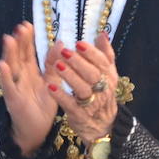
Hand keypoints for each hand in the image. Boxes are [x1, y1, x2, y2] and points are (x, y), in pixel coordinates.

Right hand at [0, 22, 57, 155]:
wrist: (36, 130)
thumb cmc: (42, 106)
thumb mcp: (51, 82)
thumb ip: (53, 64)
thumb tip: (60, 43)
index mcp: (30, 72)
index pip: (27, 52)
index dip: (27, 39)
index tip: (27, 25)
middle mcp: (21, 77)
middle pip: (18, 56)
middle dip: (18, 42)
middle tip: (20, 27)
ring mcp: (15, 87)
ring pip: (11, 67)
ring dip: (9, 53)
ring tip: (8, 39)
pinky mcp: (13, 99)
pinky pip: (8, 86)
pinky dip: (5, 75)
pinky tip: (1, 64)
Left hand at [47, 33, 118, 147]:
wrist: (103, 125)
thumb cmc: (102, 94)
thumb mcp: (107, 75)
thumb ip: (105, 54)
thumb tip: (102, 34)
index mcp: (109, 76)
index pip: (102, 62)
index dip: (91, 53)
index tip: (79, 43)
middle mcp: (102, 89)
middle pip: (92, 74)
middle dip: (78, 62)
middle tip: (65, 52)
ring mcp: (91, 103)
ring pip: (82, 89)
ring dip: (69, 76)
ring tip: (57, 65)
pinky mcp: (79, 114)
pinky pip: (70, 104)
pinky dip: (60, 95)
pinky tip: (50, 86)